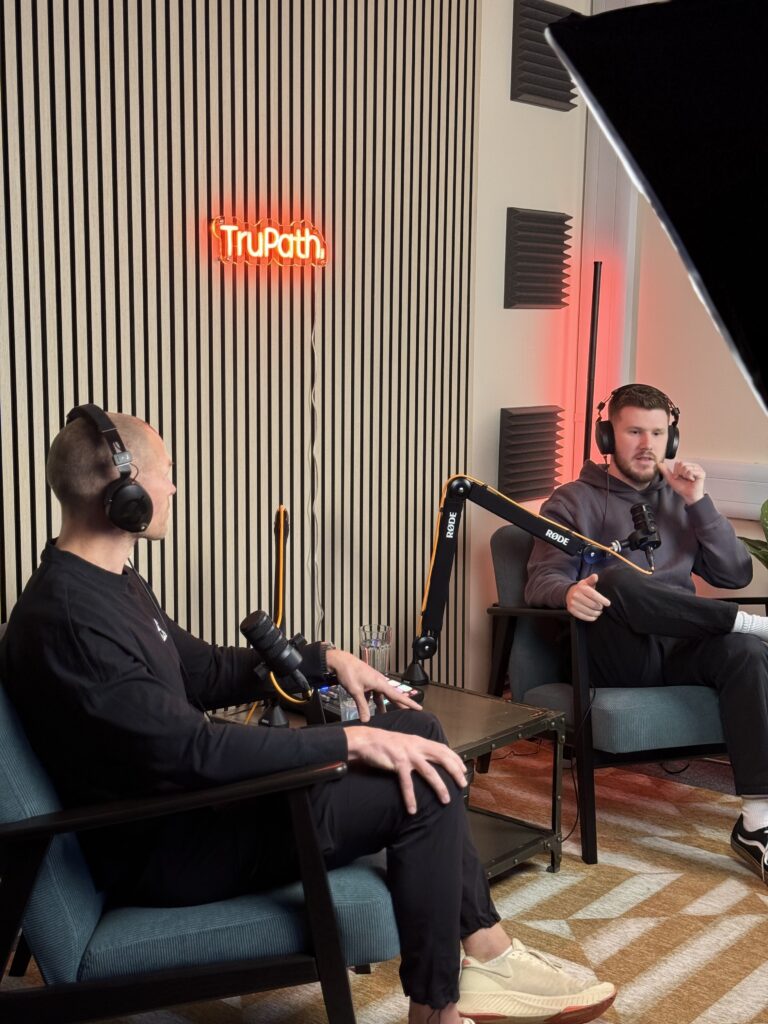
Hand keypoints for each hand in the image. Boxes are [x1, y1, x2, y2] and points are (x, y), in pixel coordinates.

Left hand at [326, 648, 421, 721]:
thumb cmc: (348, 673)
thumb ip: (362, 706)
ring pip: (382, 696)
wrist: (340, 661)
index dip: (408, 703)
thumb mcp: (355, 691)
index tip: (419, 708)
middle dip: (400, 705)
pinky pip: (374, 693)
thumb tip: (367, 720)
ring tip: (387, 716)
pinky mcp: (368, 682)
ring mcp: (373, 681)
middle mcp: (379, 682)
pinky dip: (373, 701)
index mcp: (380, 683)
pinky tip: (369, 708)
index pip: (397, 695)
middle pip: (392, 696)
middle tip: (409, 714)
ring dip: (384, 705)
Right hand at [344, 725, 467, 812]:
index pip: (443, 748)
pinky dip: (410, 797)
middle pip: (442, 758)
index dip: (455, 758)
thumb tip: (428, 757)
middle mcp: (417, 746)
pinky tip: (412, 809)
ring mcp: (408, 754)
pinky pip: (407, 783)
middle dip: (455, 772)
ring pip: (429, 772)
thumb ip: (417, 748)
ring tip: (446, 800)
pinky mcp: (397, 763)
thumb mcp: (405, 742)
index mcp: (419, 741)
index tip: (464, 769)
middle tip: (463, 785)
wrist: (366, 740)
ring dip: (439, 787)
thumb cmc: (385, 744)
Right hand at [565, 573, 610, 621]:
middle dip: (600, 607)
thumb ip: (592, 579)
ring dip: (596, 613)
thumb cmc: (582, 588)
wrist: (569, 593)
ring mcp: (573, 603)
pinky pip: (584, 617)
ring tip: (599, 611)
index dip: (602, 599)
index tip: (608, 603)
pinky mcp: (571, 610)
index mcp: (581, 588)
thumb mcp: (587, 582)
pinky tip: (594, 616)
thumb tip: (595, 576)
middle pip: (593, 605)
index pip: (593, 595)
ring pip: (589, 612)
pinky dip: (591, 618)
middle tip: (602, 607)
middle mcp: (576, 595)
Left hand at [658, 459, 705, 504]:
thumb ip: (665, 471)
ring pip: (686, 467)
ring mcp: (697, 468)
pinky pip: (691, 471)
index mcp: (686, 466)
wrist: (689, 496)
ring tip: (689, 479)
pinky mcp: (701, 472)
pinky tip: (692, 480)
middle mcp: (692, 466)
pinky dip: (690, 477)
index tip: (678, 477)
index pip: (678, 463)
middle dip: (680, 473)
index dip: (676, 471)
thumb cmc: (682, 488)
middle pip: (682, 464)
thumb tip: (659, 464)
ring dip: (685, 475)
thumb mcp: (671, 479)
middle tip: (684, 478)